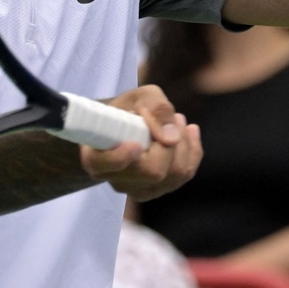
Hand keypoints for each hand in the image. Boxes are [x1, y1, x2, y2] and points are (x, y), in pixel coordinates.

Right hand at [80, 84, 201, 201]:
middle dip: (173, 141)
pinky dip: (192, 151)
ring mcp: (136, 191)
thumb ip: (155, 109)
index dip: (121, 158)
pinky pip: (185, 175)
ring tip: (178, 120)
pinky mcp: (156, 190)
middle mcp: (115, 180)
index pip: (108, 166)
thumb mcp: (140, 96)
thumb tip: (171, 139)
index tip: (135, 144)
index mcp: (96, 159)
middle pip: (154, 171)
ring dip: (184, 144)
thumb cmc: (128, 108)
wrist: (124, 124)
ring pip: (175, 175)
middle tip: (176, 116)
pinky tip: (189, 132)